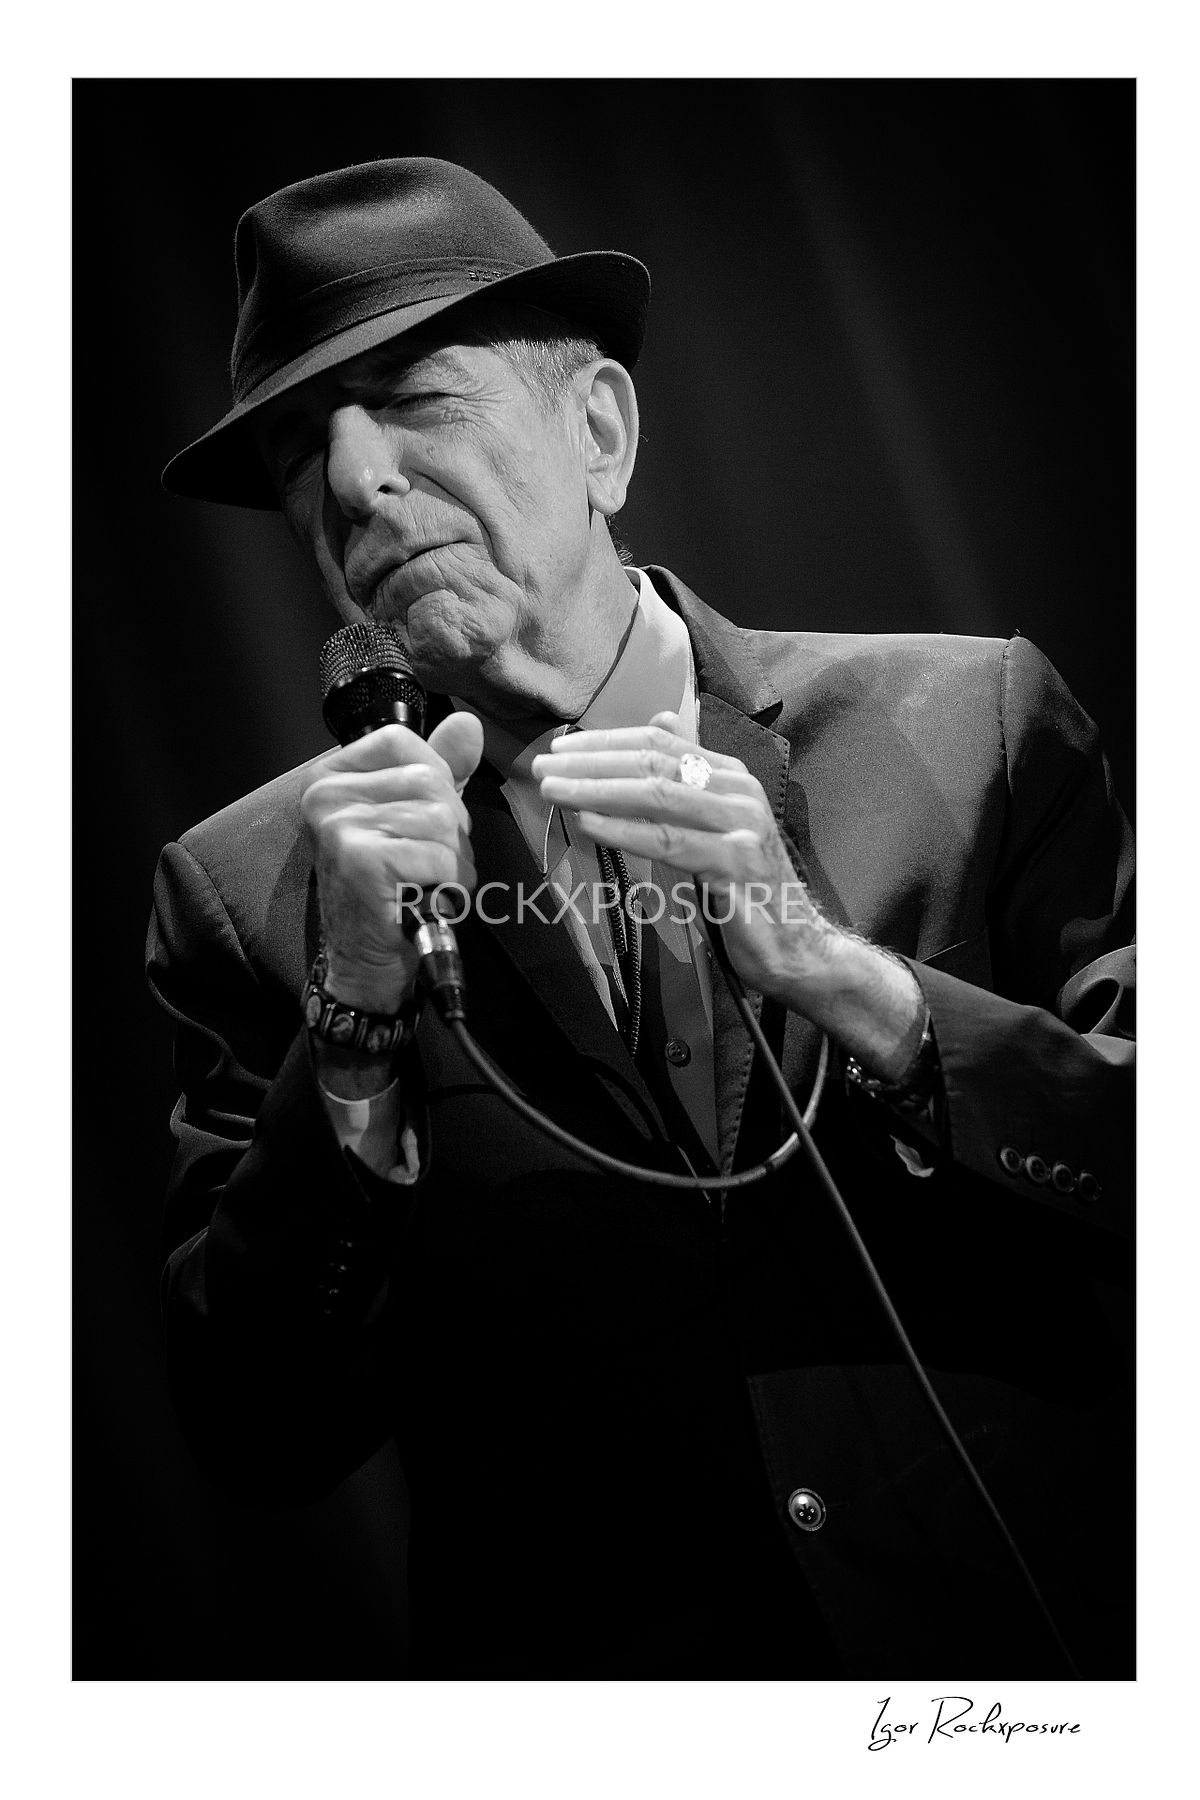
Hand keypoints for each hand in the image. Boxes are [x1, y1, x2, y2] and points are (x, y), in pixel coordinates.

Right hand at [300, 712, 482, 1013]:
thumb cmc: (391, 888)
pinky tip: (425, 898)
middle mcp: (326, 795)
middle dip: (451, 827)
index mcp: (331, 776)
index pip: (401, 740)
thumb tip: (468, 724)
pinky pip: (439, 855)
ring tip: (427, 882)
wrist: (367, 961)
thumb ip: (441, 768)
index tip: (423, 819)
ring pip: (441, 819)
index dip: (435, 776)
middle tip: (427, 863)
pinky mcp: (362, 859)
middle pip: (430, 780)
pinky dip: (448, 883)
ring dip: (454, 860)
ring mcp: (340, 825)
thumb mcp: (413, 817)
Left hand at [534, 712, 922, 1077]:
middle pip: (653, 763)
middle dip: (592, 763)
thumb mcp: (716, 821)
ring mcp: (740, 825)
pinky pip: (669, 842)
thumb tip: (662, 721)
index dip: (606, 743)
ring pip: (657, 795)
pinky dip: (624, 831)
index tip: (560, 749)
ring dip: (597, 791)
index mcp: (730, 775)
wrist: (795, 946)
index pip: (659, 744)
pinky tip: (589, 826)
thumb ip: (690, 774)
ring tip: (554, 790)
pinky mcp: (735, 864)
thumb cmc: (746, 888)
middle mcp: (739, 791)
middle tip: (543, 766)